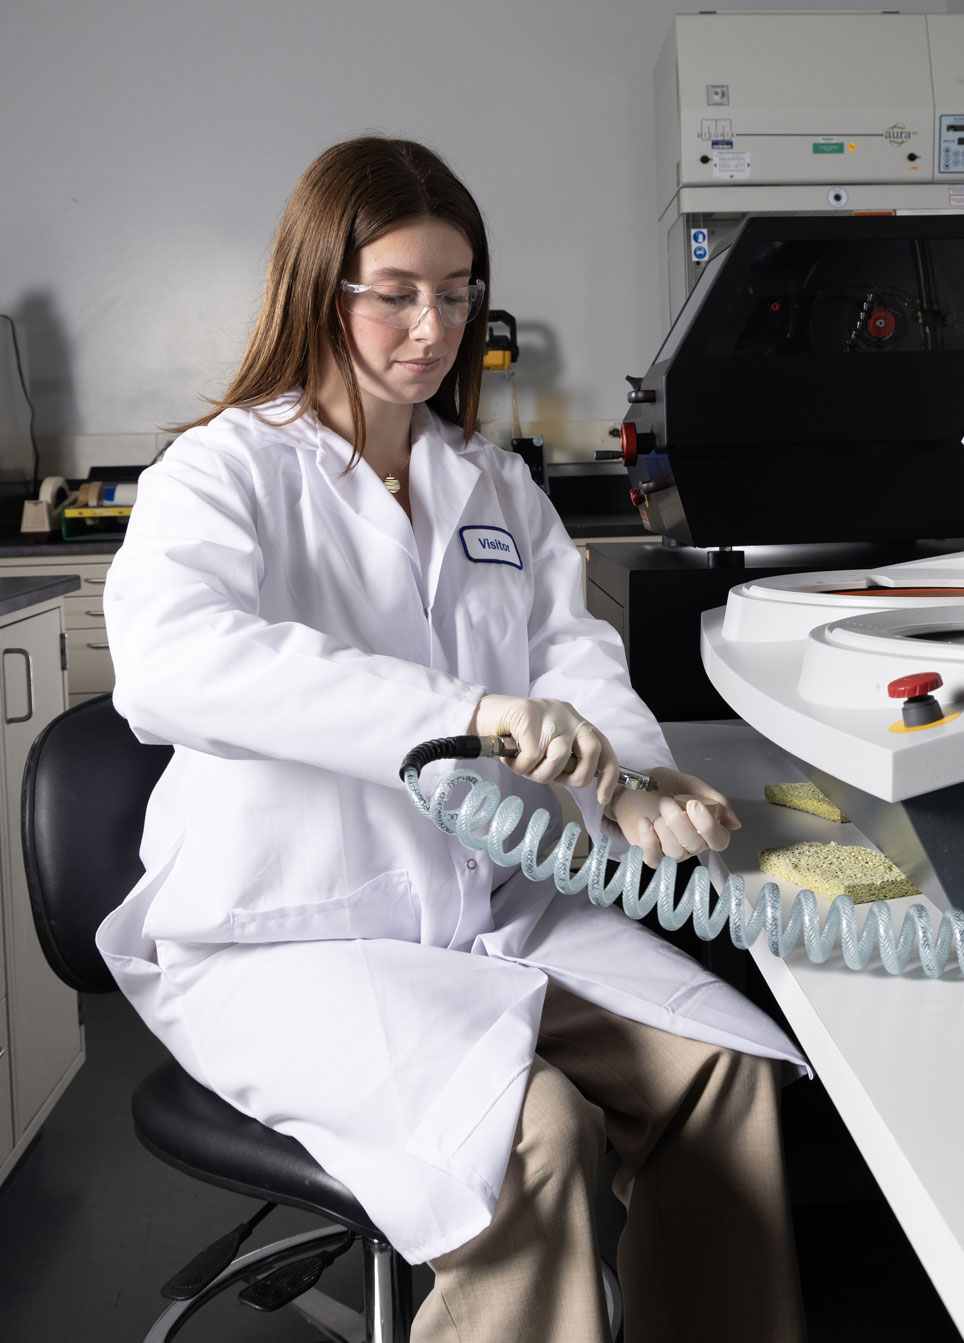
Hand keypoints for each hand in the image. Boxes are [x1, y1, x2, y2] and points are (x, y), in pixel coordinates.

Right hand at [469, 694, 619, 800]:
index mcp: (574, 722)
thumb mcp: (545, 750)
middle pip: (592, 750)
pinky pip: (533, 755)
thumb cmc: (512, 738)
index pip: (604, 748)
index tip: (602, 797)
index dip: (608, 776)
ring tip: (524, 766)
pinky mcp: (529, 714)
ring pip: (559, 756)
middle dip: (576, 775)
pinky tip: (510, 758)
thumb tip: (579, 780)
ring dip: (540, 772)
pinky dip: (520, 765)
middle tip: (556, 781)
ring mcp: (549, 712)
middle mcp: (567, 714)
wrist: (480, 716)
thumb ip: (564, 760)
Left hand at [608, 766, 740, 867]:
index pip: (719, 840)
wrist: (633, 785)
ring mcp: (672, 851)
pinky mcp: (651, 854)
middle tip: (666, 802)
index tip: (693, 804)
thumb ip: (716, 801)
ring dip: (663, 828)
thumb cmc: (663, 785)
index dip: (708, 826)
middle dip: (678, 821)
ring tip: (656, 810)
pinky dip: (649, 840)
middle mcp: (692, 843)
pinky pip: (654, 859)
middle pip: (695, 845)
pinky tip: (645, 822)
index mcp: (706, 827)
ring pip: (675, 853)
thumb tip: (735, 824)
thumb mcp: (691, 785)